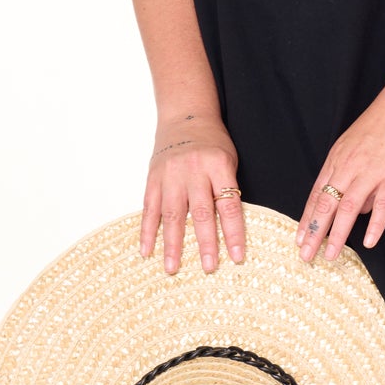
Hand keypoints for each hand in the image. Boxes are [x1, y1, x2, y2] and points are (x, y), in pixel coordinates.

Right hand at [142, 112, 245, 274]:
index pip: (229, 206)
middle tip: (209, 268)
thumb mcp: (228, 160)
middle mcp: (194, 171)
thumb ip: (226, 189)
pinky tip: (146, 250)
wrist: (185, 116)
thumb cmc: (212, 142)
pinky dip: (147, 231)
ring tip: (172, 268)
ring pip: (172, 215)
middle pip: (201, 213)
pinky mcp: (153, 178)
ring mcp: (170, 175)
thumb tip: (229, 230)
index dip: (234, 233)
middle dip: (205, 244)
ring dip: (172, 244)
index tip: (237, 257)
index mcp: (218, 166)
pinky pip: (150, 208)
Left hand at [298, 84, 384, 264]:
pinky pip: (383, 204)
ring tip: (330, 256)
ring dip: (337, 234)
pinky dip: (375, 225)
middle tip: (304, 256)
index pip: (317, 194)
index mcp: (338, 158)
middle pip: (326, 205)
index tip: (298, 239)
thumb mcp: (358, 144)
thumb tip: (356, 209)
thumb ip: (354, 174)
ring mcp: (372, 171)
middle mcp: (349, 166)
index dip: (307, 219)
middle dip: (313, 233)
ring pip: (348, 208)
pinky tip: (370, 241)